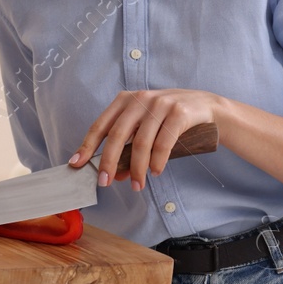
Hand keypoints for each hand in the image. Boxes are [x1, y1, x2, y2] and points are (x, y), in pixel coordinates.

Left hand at [67, 89, 221, 192]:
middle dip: (109, 162)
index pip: (100, 125)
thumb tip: (114, 173)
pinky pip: (163, 143)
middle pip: (117, 135)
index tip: (76, 164)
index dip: (87, 146)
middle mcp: (140, 99)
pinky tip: (156, 172)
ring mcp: (160, 104)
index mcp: (125, 100)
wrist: (206, 106)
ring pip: (141, 143)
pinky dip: (157, 162)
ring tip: (137, 184)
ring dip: (137, 168)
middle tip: (105, 182)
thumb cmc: (169, 119)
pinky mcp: (179, 113)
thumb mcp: (145, 125)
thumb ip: (129, 145)